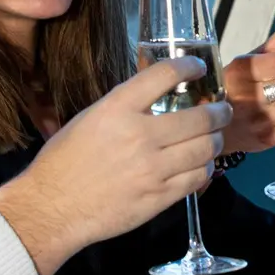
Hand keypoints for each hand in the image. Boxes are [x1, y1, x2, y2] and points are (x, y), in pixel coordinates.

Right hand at [0, 57, 231, 274]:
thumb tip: (157, 99)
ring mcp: (153, 168)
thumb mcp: (89, 119)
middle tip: (222, 110)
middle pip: (199, 116)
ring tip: (214, 137)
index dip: (189, 67)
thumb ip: (125, 107)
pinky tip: (200, 164)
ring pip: (205, 148)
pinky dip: (204, 168)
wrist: (52, 208)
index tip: (199, 67)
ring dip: (215, 140)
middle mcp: (140, 135)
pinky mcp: (159, 196)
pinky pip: (197, 177)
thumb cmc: (64, 163)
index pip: (164, 75)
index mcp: (117, 109)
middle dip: (219, 112)